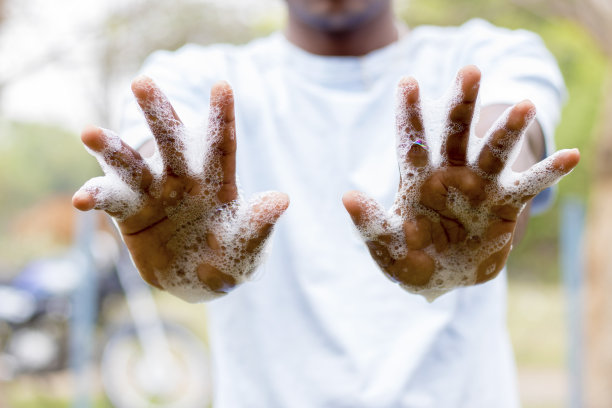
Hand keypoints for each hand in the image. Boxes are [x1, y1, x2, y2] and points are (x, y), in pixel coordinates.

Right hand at [73, 77, 288, 301]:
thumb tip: (281, 199)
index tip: (222, 86)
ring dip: (112, 149)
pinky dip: (96, 198)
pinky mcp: (130, 214)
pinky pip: (111, 201)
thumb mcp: (248, 248)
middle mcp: (182, 179)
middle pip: (170, 143)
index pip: (221, 146)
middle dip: (158, 113)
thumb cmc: (231, 258)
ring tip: (89, 134)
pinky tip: (82, 200)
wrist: (200, 280)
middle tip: (142, 82)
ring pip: (131, 165)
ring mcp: (153, 193)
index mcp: (217, 181)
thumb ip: (258, 225)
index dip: (221, 118)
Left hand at [343, 65, 578, 300]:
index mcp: (416, 179)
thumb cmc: (410, 258)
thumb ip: (370, 224)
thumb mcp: (387, 246)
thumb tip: (347, 195)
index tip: (407, 81)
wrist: (443, 278)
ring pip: (493, 151)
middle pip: (455, 133)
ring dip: (508, 130)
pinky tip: (570, 156)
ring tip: (526, 105)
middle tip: (470, 71)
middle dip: (462, 103)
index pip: (412, 141)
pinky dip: (547, 173)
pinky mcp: (503, 205)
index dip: (409, 113)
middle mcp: (449, 173)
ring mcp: (478, 186)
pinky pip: (527, 187)